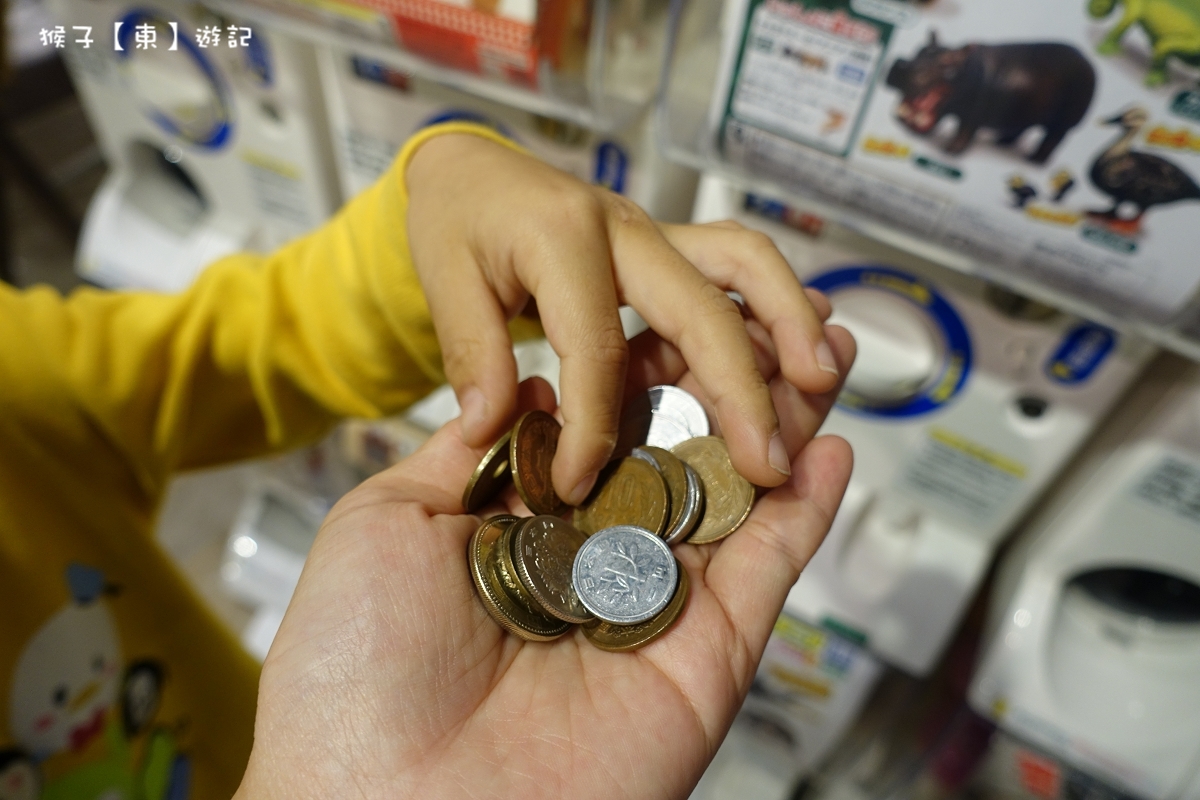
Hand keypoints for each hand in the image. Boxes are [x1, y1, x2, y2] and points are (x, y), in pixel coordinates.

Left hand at [234, 329, 853, 799]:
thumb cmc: (352, 674)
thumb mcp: (388, 524)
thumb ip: (467, 451)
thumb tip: (523, 392)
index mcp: (525, 528)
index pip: (607, 429)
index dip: (648, 367)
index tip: (676, 309)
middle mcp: (595, 564)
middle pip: (686, 456)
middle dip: (733, 384)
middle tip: (772, 322)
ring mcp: (654, 608)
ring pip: (740, 501)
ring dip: (784, 424)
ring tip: (820, 355)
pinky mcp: (704, 655)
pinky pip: (768, 572)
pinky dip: (807, 510)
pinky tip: (828, 448)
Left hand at [406, 133, 840, 504]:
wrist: (474, 168)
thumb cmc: (456, 222)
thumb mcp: (441, 278)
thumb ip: (467, 351)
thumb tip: (491, 427)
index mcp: (562, 241)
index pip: (596, 348)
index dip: (592, 425)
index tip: (579, 484)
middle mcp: (624, 231)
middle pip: (703, 304)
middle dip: (743, 387)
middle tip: (771, 459)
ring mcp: (657, 236)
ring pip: (745, 266)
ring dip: (790, 324)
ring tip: (822, 385)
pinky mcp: (673, 248)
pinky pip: (739, 269)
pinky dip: (779, 307)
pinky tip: (804, 351)